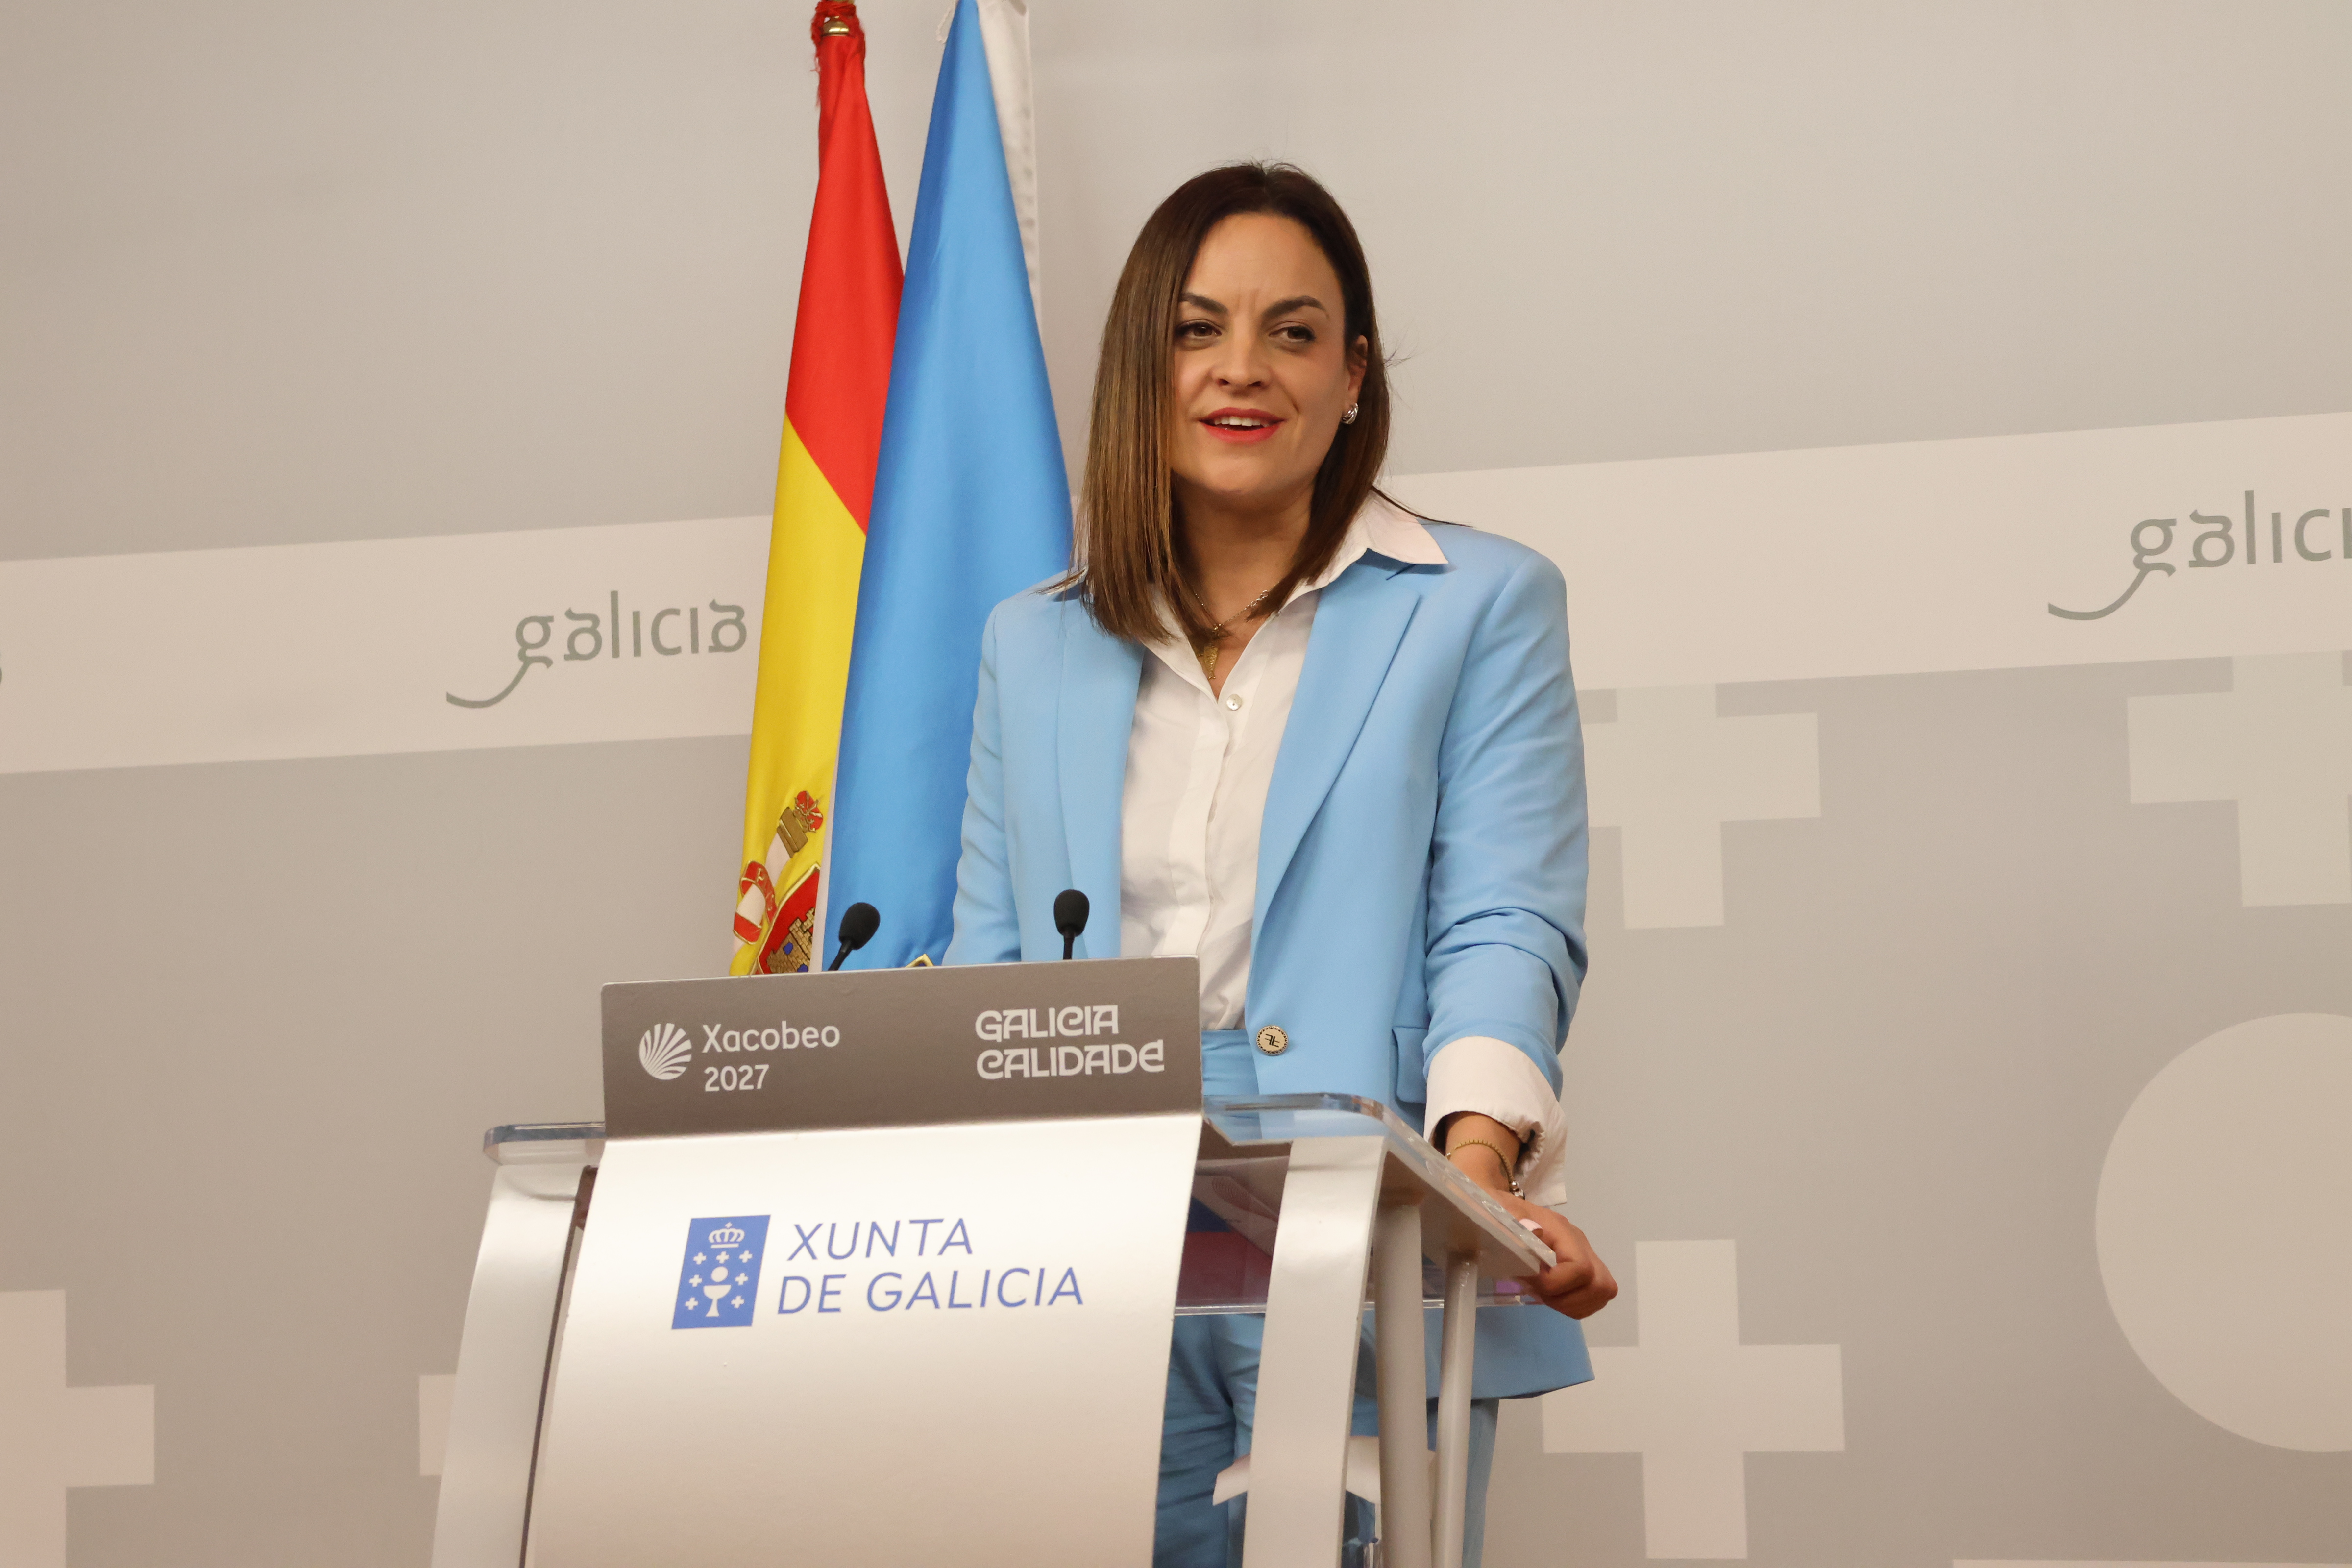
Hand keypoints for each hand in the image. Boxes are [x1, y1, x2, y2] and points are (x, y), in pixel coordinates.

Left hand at [1487, 1192, 1615, 1319]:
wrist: (1499, 1210)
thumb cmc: (1498, 1214)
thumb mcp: (1497, 1214)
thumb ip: (1514, 1223)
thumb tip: (1535, 1231)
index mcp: (1562, 1231)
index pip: (1580, 1268)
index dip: (1555, 1283)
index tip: (1527, 1278)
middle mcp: (1579, 1243)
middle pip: (1601, 1284)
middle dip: (1570, 1299)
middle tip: (1542, 1293)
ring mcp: (1583, 1255)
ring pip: (1602, 1292)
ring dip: (1573, 1304)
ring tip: (1546, 1295)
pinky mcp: (1580, 1267)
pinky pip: (1593, 1295)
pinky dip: (1575, 1304)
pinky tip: (1552, 1296)